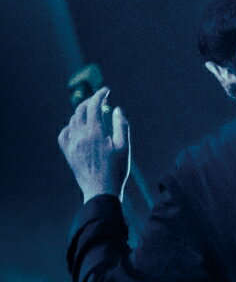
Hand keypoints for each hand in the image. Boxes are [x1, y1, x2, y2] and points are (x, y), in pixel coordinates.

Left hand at [58, 87, 130, 201]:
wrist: (100, 191)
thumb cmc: (116, 170)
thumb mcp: (124, 146)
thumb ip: (121, 125)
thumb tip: (116, 109)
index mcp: (95, 133)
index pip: (94, 106)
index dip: (100, 95)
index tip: (106, 90)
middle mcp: (80, 136)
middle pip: (80, 110)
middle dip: (90, 101)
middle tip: (100, 99)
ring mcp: (72, 145)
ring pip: (72, 121)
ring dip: (82, 113)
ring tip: (93, 113)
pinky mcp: (68, 153)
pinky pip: (64, 134)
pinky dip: (70, 127)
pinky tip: (77, 128)